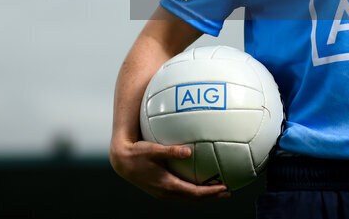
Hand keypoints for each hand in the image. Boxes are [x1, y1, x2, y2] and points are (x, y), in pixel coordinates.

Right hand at [109, 138, 230, 201]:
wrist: (121, 162)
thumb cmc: (137, 153)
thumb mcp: (153, 150)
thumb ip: (171, 151)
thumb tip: (188, 151)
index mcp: (167, 185)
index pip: (194, 193)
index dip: (210, 193)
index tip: (224, 188)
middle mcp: (166, 193)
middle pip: (194, 199)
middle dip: (211, 196)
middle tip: (227, 191)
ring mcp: (162, 193)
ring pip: (187, 197)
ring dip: (202, 195)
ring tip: (216, 189)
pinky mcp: (160, 189)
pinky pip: (181, 193)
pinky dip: (192, 191)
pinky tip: (197, 182)